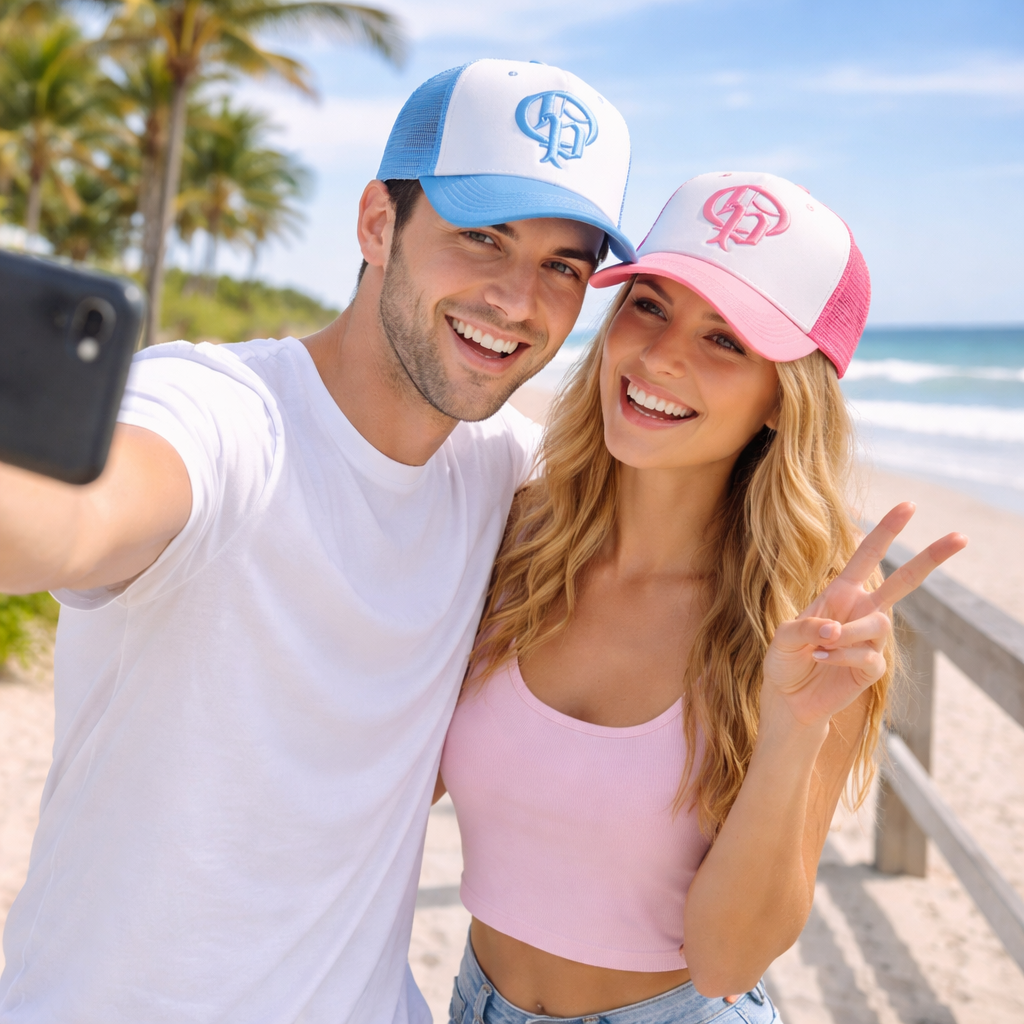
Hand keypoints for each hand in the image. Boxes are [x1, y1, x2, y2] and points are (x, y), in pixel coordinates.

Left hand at [761, 502, 966, 731]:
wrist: (787, 697)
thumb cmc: (785, 659)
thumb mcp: (783, 636)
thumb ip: (805, 626)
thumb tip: (833, 629)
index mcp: (841, 592)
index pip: (867, 556)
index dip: (886, 531)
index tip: (909, 505)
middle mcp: (861, 611)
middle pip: (904, 581)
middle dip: (930, 558)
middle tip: (960, 536)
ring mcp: (870, 640)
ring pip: (878, 625)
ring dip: (847, 633)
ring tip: (821, 643)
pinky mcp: (872, 668)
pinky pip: (868, 656)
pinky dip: (842, 656)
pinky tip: (821, 658)